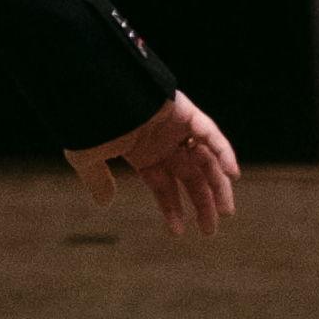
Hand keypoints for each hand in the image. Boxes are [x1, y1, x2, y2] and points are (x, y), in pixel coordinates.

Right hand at [70, 91, 241, 236]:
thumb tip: (103, 203)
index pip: (164, 186)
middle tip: (210, 230)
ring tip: (226, 211)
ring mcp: (175, 127)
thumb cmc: (88, 120)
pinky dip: (223, 152)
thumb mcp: (87, 156)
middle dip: (202, 203)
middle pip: (190, 177)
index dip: (172, 209)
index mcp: (143, 154)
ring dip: (218, 185)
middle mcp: (163, 142)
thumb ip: (97, 180)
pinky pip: (209, 134)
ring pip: (205, 161)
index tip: (179, 232)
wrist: (92, 86)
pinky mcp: (186, 111)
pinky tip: (231, 174)